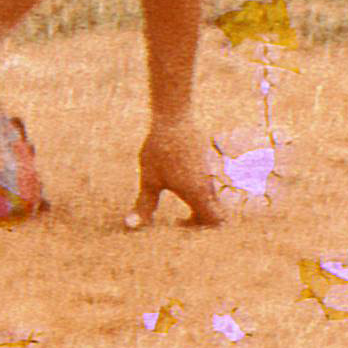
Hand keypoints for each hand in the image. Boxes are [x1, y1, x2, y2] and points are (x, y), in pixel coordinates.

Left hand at [126, 115, 224, 229]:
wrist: (174, 117)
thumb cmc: (161, 150)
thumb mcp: (149, 180)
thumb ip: (144, 206)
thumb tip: (130, 226)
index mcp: (198, 194)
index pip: (217, 222)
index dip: (202, 231)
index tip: (178, 224)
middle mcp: (207, 186)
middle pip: (216, 213)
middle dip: (200, 223)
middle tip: (177, 222)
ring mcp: (207, 174)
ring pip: (210, 199)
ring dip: (198, 207)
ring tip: (175, 205)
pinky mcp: (204, 164)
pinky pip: (206, 186)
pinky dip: (196, 194)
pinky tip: (175, 184)